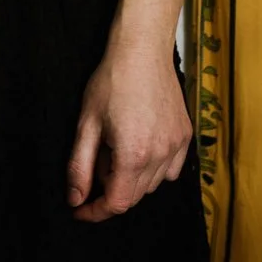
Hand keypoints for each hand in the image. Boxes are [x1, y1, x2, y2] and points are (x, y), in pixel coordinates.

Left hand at [66, 38, 191, 222]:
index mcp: (133, 155)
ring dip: (131, 179)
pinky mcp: (185, 136)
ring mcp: (176, 146)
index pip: (116, 203)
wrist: (142, 50)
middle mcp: (160, 155)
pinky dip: (154, 170)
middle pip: (134, 196)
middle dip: (109, 191)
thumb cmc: (111, 82)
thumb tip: (76, 199)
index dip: (95, 211)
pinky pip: (171, 170)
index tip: (80, 209)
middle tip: (95, 164)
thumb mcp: (86, 124)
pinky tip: (140, 148)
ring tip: (116, 147)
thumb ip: (80, 166)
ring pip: (152, 185)